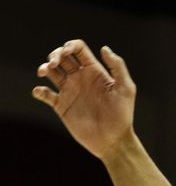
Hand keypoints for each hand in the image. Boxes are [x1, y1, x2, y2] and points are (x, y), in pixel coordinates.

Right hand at [32, 40, 136, 161]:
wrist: (113, 139)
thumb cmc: (123, 114)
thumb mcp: (125, 88)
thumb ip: (117, 67)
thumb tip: (104, 48)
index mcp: (95, 71)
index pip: (79, 50)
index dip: (70, 45)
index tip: (66, 51)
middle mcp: (81, 78)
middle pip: (62, 57)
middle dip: (55, 54)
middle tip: (55, 63)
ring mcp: (70, 91)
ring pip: (51, 72)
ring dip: (44, 67)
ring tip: (45, 72)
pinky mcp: (61, 106)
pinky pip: (45, 94)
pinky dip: (39, 90)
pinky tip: (41, 92)